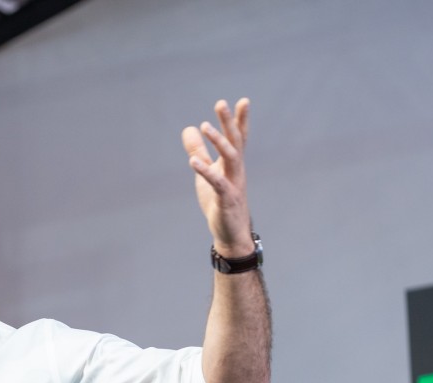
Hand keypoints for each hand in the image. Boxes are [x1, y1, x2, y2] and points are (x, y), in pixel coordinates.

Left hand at [181, 98, 252, 256]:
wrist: (231, 232)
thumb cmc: (220, 201)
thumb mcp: (206, 171)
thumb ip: (198, 150)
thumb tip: (188, 128)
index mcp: (232, 163)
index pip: (238, 138)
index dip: (240, 120)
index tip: (244, 100)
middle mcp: (236, 170)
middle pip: (235, 141)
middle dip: (229, 122)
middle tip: (221, 103)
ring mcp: (233, 184)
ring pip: (231, 158)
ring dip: (218, 141)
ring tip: (205, 126)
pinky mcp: (226, 199)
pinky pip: (217, 182)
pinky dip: (205, 171)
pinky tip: (193, 162)